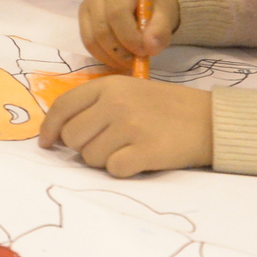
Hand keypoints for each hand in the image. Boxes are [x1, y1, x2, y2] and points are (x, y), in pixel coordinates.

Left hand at [37, 77, 212, 177]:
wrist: (209, 119)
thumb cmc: (165, 107)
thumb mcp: (128, 91)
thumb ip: (95, 105)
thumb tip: (59, 133)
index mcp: (108, 86)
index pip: (63, 107)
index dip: (50, 128)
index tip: (47, 143)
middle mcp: (115, 103)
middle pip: (73, 137)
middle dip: (84, 147)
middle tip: (107, 145)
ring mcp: (130, 126)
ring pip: (90, 158)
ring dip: (105, 159)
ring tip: (130, 148)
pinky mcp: (145, 150)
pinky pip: (114, 170)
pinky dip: (124, 169)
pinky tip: (140, 158)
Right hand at [78, 0, 181, 71]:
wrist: (141, 2)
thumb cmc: (152, 7)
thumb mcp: (164, 15)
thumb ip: (160, 30)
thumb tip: (150, 48)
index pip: (117, 13)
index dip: (129, 37)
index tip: (143, 52)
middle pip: (102, 29)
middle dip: (120, 51)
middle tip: (136, 62)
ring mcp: (86, 7)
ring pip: (91, 40)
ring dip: (111, 57)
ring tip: (129, 62)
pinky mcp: (82, 21)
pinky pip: (88, 44)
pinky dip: (103, 57)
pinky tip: (118, 59)